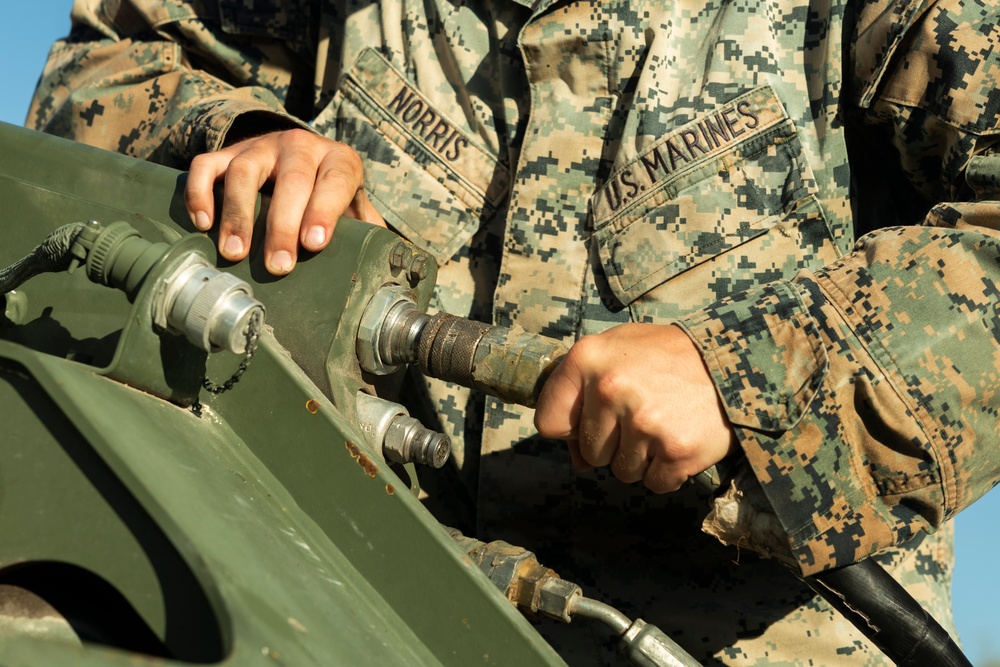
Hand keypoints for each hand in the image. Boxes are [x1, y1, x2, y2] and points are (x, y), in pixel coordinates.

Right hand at [185, 129, 385, 274]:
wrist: (303, 161)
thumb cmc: (332, 200)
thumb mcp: (356, 210)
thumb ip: (368, 234)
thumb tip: (381, 271)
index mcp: (339, 160)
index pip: (335, 180)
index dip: (324, 210)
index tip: (313, 245)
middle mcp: (301, 145)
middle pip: (291, 179)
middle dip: (282, 224)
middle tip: (277, 266)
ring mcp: (261, 146)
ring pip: (245, 170)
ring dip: (238, 213)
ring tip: (234, 253)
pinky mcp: (228, 152)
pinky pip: (207, 164)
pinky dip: (200, 192)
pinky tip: (202, 224)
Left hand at [534, 323, 736, 492]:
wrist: (735, 360)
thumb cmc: (668, 357)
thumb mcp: (619, 350)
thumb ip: (583, 394)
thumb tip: (576, 458)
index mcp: (588, 358)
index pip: (548, 422)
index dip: (569, 427)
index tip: (594, 419)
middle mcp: (611, 388)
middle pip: (588, 451)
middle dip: (613, 442)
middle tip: (644, 414)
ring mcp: (644, 422)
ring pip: (621, 471)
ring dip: (642, 456)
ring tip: (665, 422)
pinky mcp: (675, 451)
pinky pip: (654, 483)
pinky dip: (667, 470)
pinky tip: (680, 439)